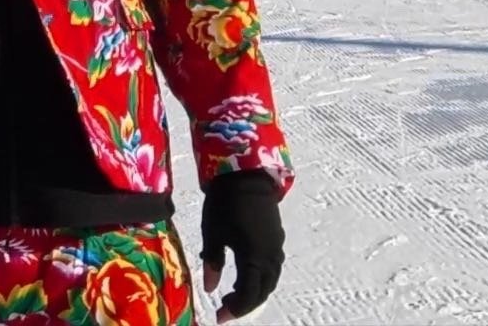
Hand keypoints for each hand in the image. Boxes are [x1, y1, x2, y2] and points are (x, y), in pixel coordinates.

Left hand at [201, 170, 284, 322]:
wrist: (246, 175)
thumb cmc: (224, 203)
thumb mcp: (212, 233)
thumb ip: (212, 262)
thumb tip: (210, 289)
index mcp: (254, 257)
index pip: (249, 294)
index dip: (235, 309)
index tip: (219, 317)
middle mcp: (271, 256)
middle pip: (263, 290)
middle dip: (245, 303)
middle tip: (225, 309)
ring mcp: (276, 247)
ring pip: (270, 280)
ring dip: (255, 292)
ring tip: (234, 296)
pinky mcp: (276, 239)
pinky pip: (273, 267)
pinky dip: (261, 279)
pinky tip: (245, 277)